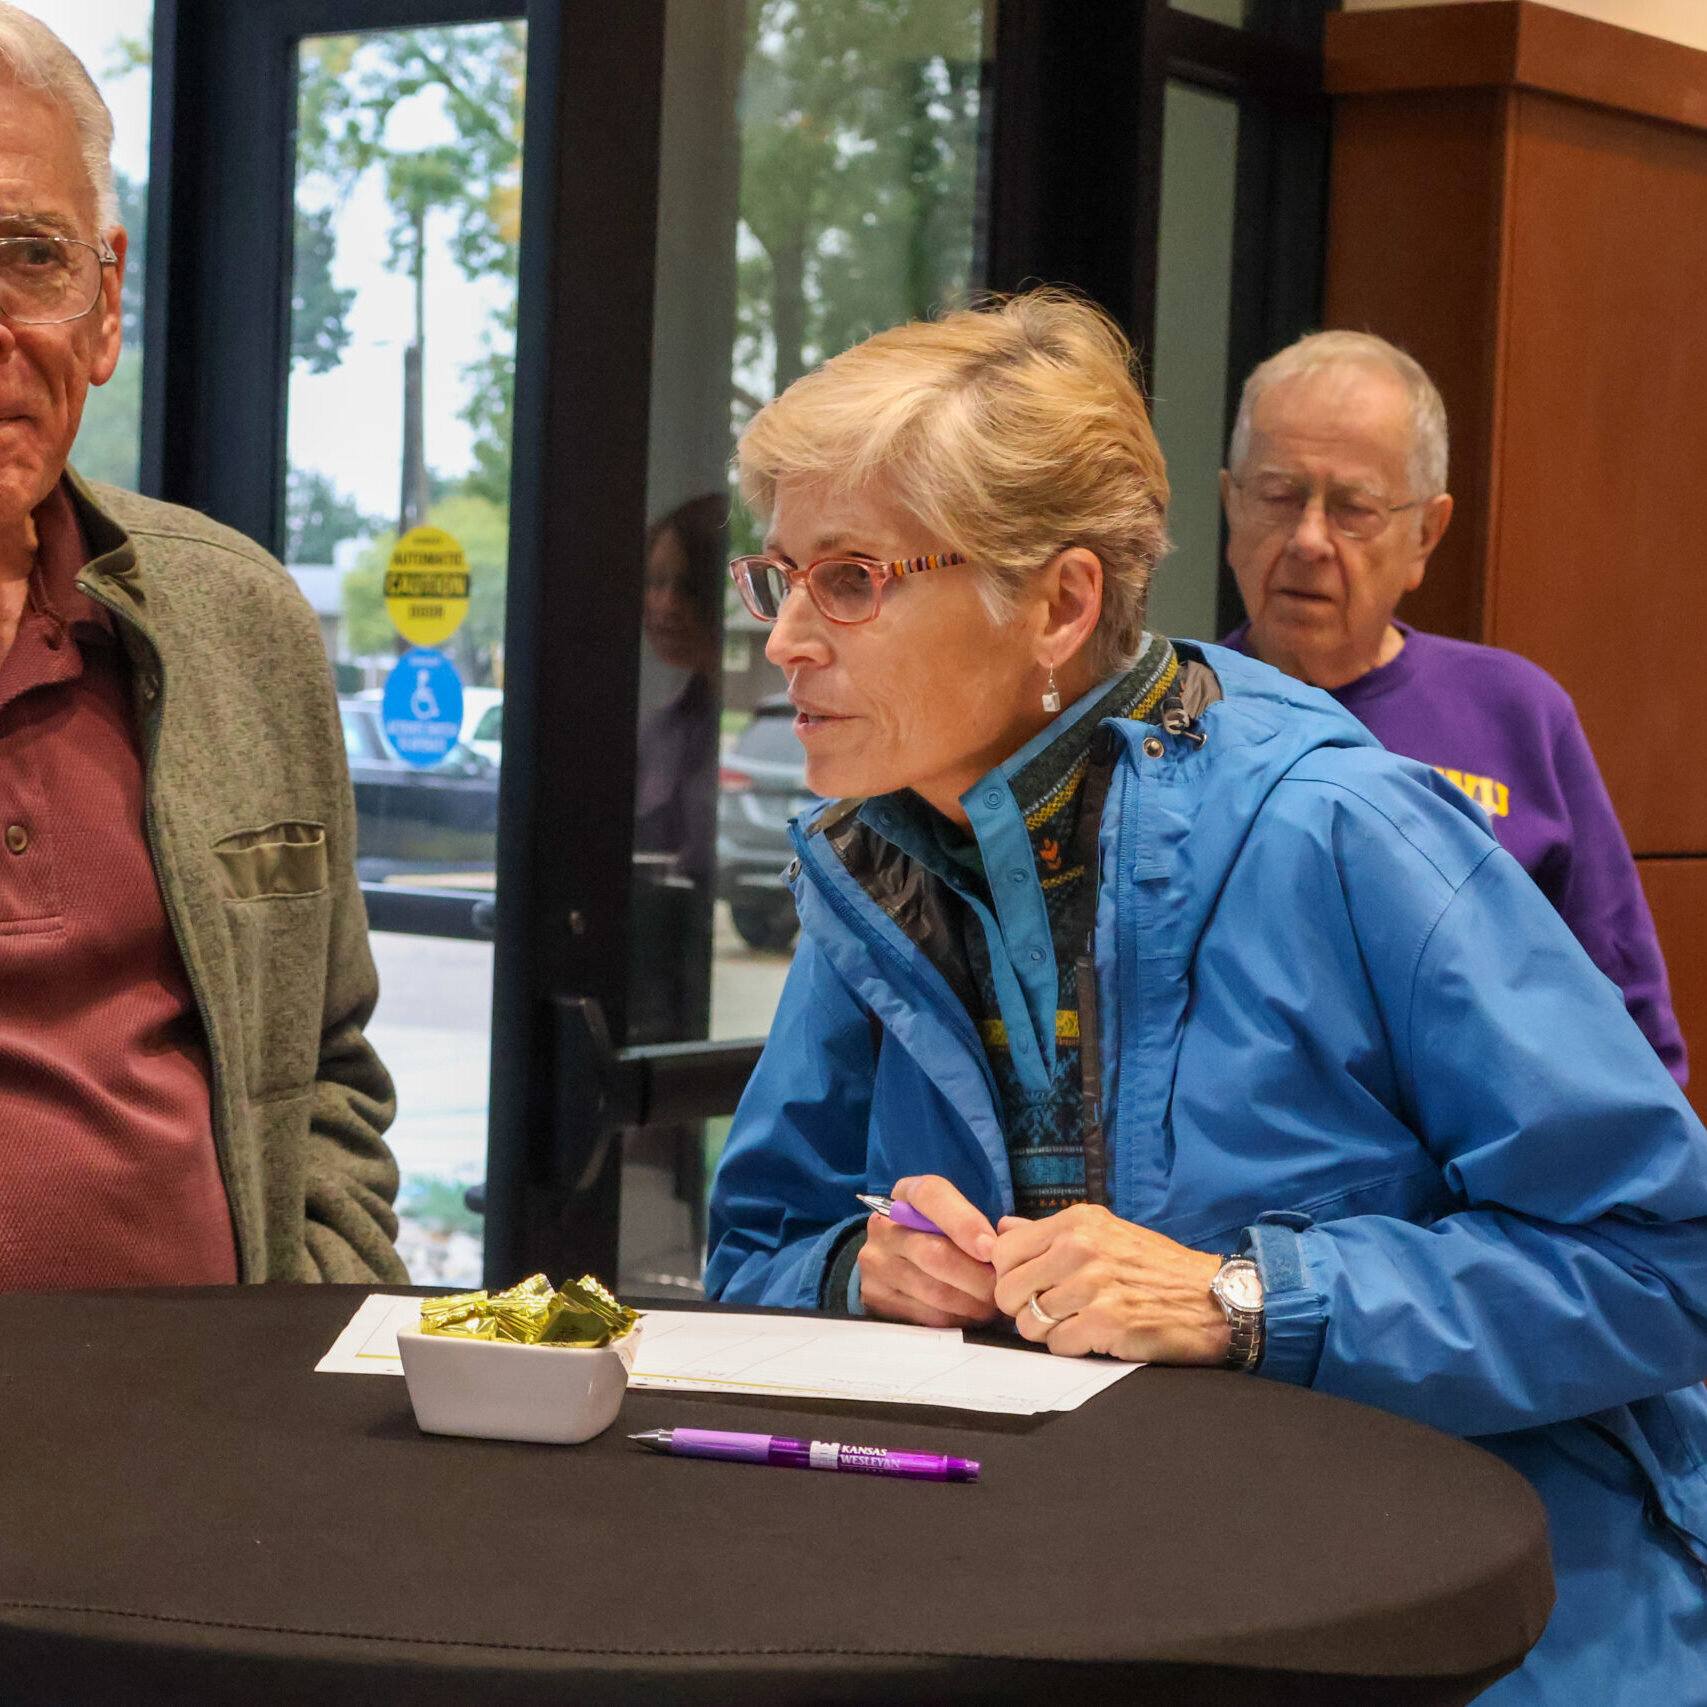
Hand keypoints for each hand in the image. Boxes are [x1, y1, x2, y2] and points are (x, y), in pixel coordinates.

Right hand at [858, 1175, 1001, 1328]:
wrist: (899, 1260)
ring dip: (974, 1303)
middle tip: (1005, 1288)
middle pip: (935, 1253)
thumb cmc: (939, 1234)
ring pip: (935, 1291)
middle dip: (979, 1276)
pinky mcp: (877, 1298)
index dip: (964, 1222)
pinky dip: (959, 1319)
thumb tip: (1005, 1249)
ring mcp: (877, 1264)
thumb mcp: (953, 1216)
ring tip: (996, 1305)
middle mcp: (884, 1227)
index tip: (991, 1249)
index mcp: (906, 1194)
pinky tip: (974, 1315)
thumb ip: (978, 1224)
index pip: (930, 1195)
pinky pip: (927, 1316)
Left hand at [990, 1204, 1229, 1363]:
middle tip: (1051, 1313)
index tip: (1031, 1287)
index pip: (1003, 1251)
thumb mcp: (1104, 1234)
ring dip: (1048, 1331)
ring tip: (1077, 1324)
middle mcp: (1080, 1247)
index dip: (1010, 1276)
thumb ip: (1048, 1232)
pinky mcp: (1107, 1322)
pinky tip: (1093, 1337)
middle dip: (1022, 1309)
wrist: (1214, 1299)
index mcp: (1076, 1222)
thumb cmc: (1155, 1268)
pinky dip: (1070, 1347)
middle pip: (1008, 1290)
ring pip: (1029, 1323)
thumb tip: (1002, 1226)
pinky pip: (1057, 1345)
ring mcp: (1093, 1285)